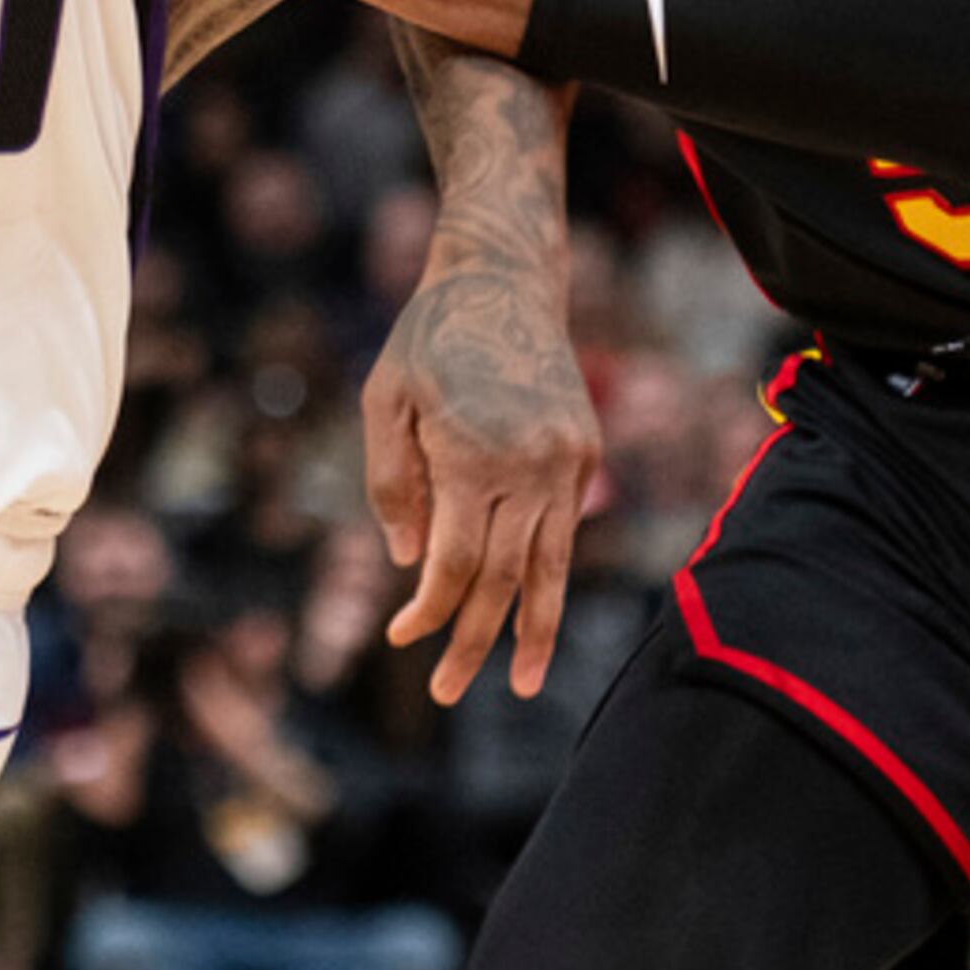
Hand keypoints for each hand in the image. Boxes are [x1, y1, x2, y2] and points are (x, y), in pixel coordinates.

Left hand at [363, 236, 600, 704]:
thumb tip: (409, 562)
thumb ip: (392, 485)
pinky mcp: (584, 452)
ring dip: (533, 630)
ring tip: (526, 685)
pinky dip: (549, 573)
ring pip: (550, 566)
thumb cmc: (428, 337)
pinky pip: (563, 529)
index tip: (402, 638)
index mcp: (472, 453)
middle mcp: (529, 464)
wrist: (504, 278)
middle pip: (504, 579)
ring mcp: (566, 460)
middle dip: (473, 640)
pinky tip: (534, 612)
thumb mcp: (384, 400)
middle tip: (446, 691)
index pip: (455, 562)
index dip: (430, 610)